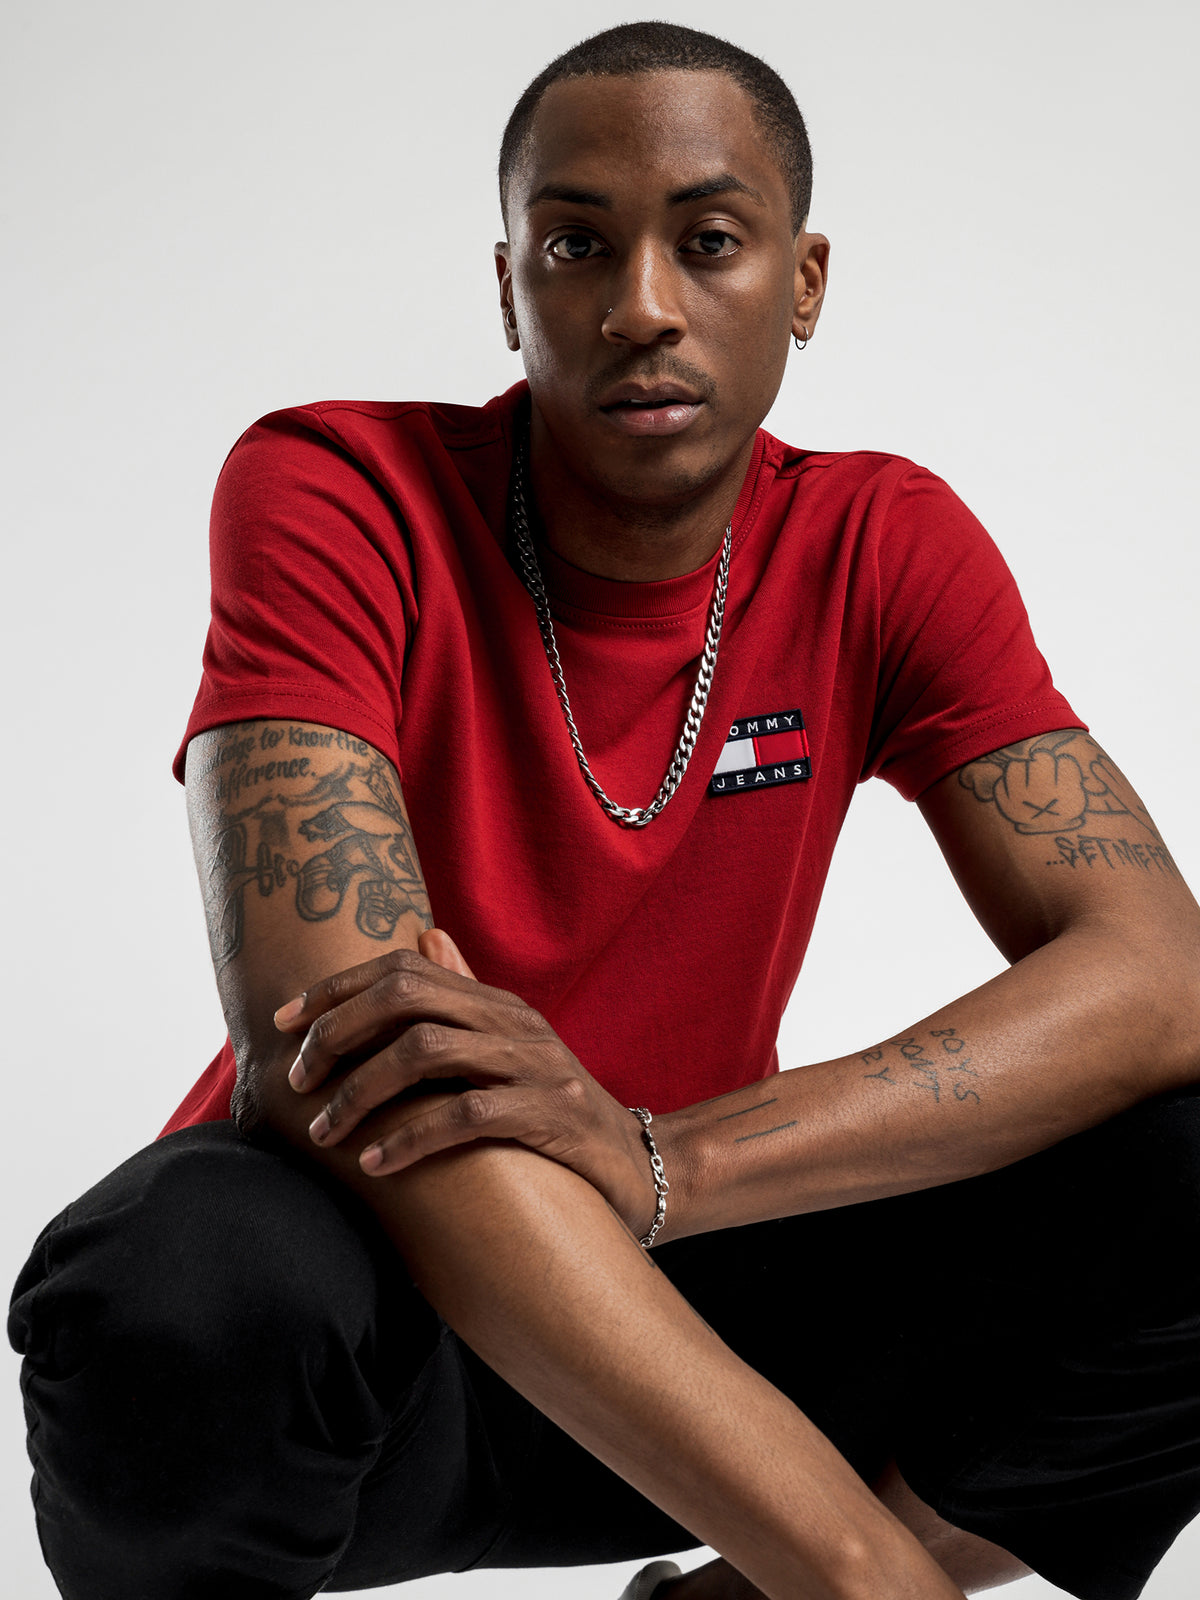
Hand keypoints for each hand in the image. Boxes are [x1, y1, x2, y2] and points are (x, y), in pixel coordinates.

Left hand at [273, 930, 657, 1237]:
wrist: (642, 1171)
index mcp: (498, 1006)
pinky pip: (468, 1115)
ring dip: (362, 1092)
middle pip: (408, 997)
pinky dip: (412, 1137)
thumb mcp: (512, 1052)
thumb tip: (424, 937)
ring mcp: (537, 1066)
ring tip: (326, 1135)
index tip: (283, 1023)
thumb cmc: (558, 1118)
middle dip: (339, 1033)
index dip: (337, 989)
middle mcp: (515, 1024)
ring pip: (428, 1052)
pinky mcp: (552, 1116)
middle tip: (301, 1081)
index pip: (405, 969)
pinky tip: (377, 1164)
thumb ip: (466, 999)